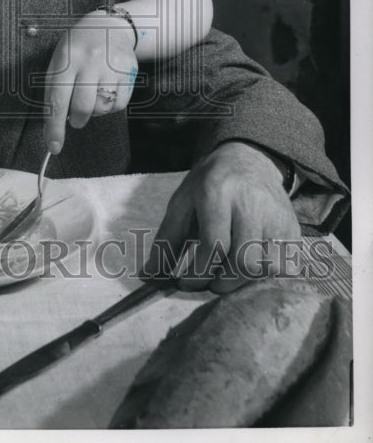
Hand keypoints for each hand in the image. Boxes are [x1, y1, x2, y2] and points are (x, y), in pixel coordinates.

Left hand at [44, 10, 137, 153]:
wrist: (110, 25)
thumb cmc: (78, 47)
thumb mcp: (60, 59)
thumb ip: (56, 90)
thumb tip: (54, 127)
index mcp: (67, 58)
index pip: (58, 99)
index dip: (55, 127)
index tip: (54, 146)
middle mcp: (90, 60)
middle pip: (83, 107)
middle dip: (77, 120)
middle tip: (76, 119)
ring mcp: (111, 65)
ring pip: (102, 107)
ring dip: (94, 112)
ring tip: (92, 97)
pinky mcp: (129, 70)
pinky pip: (120, 104)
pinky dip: (110, 106)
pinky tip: (106, 93)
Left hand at [144, 141, 300, 293]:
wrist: (248, 159)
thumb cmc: (210, 183)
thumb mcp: (182, 201)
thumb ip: (166, 238)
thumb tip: (149, 276)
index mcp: (218, 191)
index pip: (214, 244)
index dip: (199, 272)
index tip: (186, 283)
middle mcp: (251, 202)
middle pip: (243, 261)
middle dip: (222, 282)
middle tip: (208, 283)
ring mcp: (277, 215)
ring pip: (267, 267)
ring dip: (243, 282)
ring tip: (226, 276)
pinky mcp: (293, 228)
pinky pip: (284, 266)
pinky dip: (265, 277)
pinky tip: (247, 270)